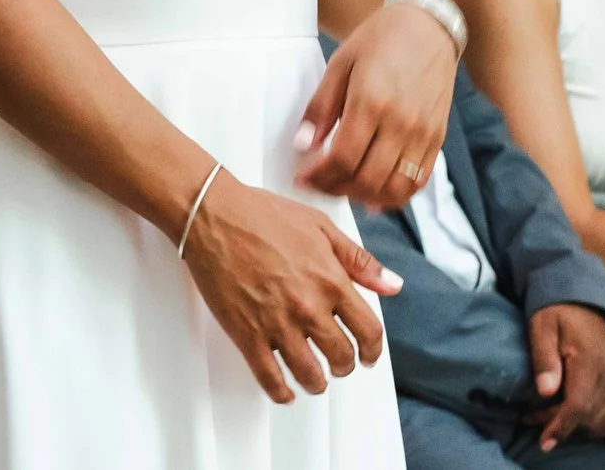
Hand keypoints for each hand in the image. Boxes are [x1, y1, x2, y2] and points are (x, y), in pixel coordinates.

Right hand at [179, 170, 397, 403]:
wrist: (212, 215)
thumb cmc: (261, 214)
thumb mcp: (320, 227)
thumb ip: (359, 260)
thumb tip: (392, 283)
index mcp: (330, 280)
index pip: (368, 331)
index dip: (373, 350)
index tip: (368, 355)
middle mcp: (308, 306)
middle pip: (340, 356)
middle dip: (344, 366)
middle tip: (339, 366)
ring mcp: (276, 322)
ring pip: (309, 374)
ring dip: (317, 382)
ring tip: (314, 379)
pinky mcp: (246, 333)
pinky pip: (269, 377)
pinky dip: (281, 392)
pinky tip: (285, 391)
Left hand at [298, 2, 456, 208]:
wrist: (428, 27)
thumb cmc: (380, 40)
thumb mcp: (340, 64)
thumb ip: (321, 107)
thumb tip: (303, 145)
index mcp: (372, 102)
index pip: (342, 158)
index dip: (319, 177)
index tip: (303, 178)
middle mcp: (401, 123)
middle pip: (367, 179)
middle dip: (336, 189)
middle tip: (319, 184)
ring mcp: (423, 134)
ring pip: (395, 188)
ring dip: (365, 197)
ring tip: (343, 188)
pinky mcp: (437, 138)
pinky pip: (418, 180)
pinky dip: (396, 195)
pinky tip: (375, 194)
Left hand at [526, 302, 604, 455]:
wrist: (584, 295)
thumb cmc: (558, 311)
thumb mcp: (542, 326)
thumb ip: (544, 358)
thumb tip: (544, 391)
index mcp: (590, 364)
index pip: (578, 405)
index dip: (561, 426)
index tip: (546, 442)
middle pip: (598, 417)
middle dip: (578, 432)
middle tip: (548, 439)